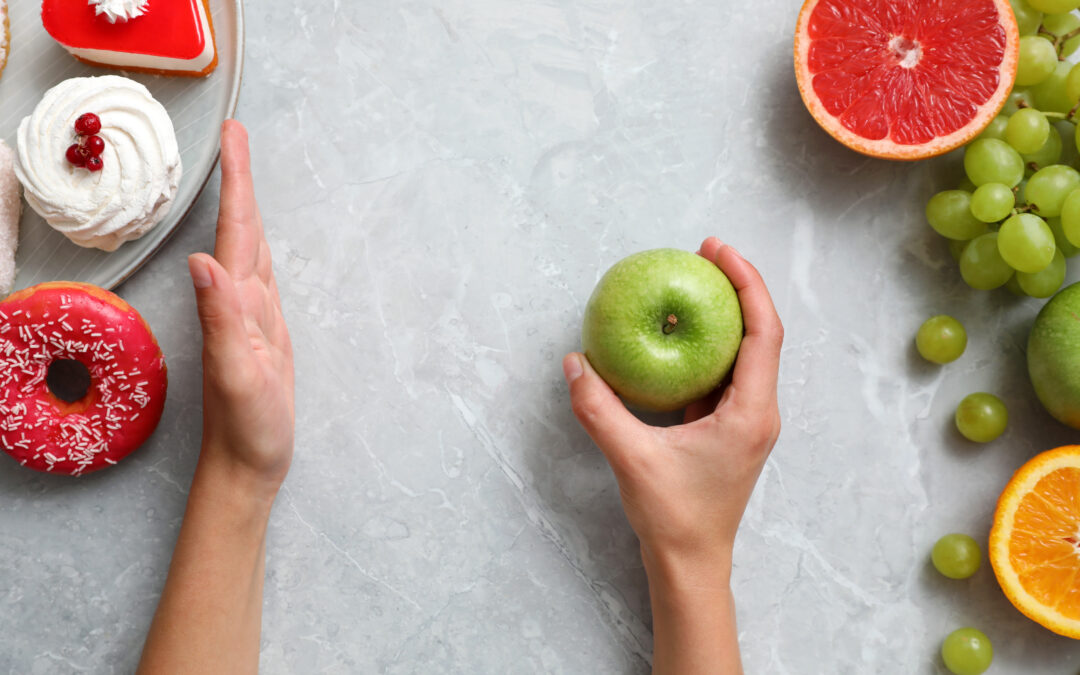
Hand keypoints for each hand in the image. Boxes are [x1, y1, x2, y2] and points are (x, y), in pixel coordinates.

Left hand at [187, 120, 294, 496]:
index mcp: (234, 303)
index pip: (236, 231)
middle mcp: (239, 302)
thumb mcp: (236, 373)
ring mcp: (251, 317)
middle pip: (241, 229)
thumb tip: (203, 260)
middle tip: (239, 135)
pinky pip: (264, 276)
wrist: (247, 464)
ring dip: (248, 208)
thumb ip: (220, 319)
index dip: (236, 182)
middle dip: (240, 180)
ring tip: (247, 173)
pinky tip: (263, 244)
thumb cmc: (245, 427)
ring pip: (251, 248)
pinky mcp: (265, 332)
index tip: (234, 136)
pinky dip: (264, 247)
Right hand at [563, 237, 782, 583]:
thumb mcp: (632, 459)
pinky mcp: (729, 429)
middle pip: (760, 333)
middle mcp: (758, 411)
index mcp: (751, 412)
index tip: (719, 252)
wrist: (691, 564)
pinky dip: (705, 348)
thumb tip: (574, 364)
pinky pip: (723, 375)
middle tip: (703, 254)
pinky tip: (676, 336)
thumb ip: (599, 410)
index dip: (747, 284)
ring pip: (744, 353)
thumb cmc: (673, 517)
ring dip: (722, 316)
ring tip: (690, 284)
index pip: (763, 332)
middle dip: (737, 288)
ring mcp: (746, 420)